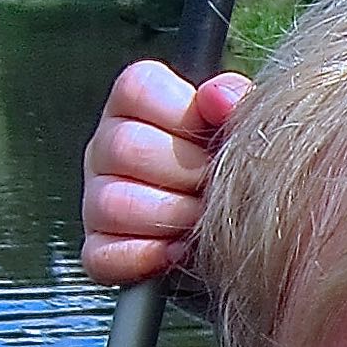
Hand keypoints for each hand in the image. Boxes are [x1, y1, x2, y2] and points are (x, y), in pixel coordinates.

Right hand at [80, 60, 250, 283]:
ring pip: (113, 203)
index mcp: (136, 105)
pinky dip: (148, 256)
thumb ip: (234, 98)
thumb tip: (219, 96)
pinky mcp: (99, 251)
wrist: (249, 233)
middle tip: (215, 186)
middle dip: (185, 172)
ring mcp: (96, 200)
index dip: (182, 116)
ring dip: (171, 217)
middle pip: (125, 147)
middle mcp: (107, 149)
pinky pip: (105, 255)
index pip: (136, 89)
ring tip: (203, 220)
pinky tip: (180, 250)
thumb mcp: (241, 124)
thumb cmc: (236, 168)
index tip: (210, 137)